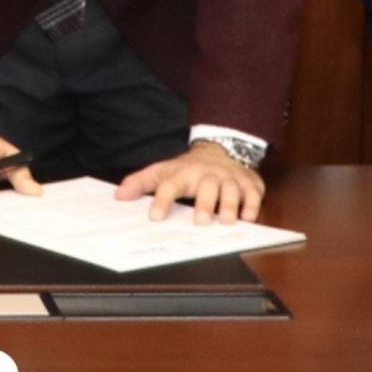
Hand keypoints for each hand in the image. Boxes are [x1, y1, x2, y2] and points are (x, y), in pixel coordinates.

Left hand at [115, 141, 263, 223]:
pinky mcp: (249, 183)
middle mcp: (207, 175)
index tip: (154, 217)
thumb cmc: (188, 168)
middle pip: (206, 187)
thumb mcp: (163, 170)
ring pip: (231, 190)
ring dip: (229, 205)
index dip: (162, 200)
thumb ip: (141, 183)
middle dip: (204, 203)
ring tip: (225, 221)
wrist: (222, 149)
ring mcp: (229, 178)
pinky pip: (253, 193)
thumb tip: (119, 195)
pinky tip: (248, 217)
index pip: (170, 185)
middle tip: (200, 222)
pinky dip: (252, 205)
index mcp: (184, 173)